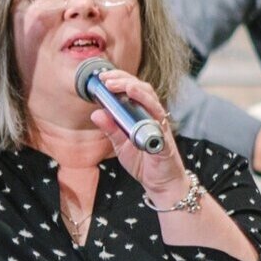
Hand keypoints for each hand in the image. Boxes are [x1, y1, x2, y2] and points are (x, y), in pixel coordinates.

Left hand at [87, 69, 197, 197]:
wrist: (161, 183)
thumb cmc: (144, 162)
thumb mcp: (121, 145)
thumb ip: (111, 129)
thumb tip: (96, 113)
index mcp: (143, 115)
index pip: (133, 90)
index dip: (120, 80)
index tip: (103, 77)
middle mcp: (153, 117)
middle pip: (143, 89)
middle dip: (124, 80)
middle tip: (106, 78)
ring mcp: (160, 127)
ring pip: (152, 100)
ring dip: (135, 90)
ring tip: (118, 85)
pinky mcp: (164, 140)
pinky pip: (158, 123)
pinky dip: (149, 111)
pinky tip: (138, 104)